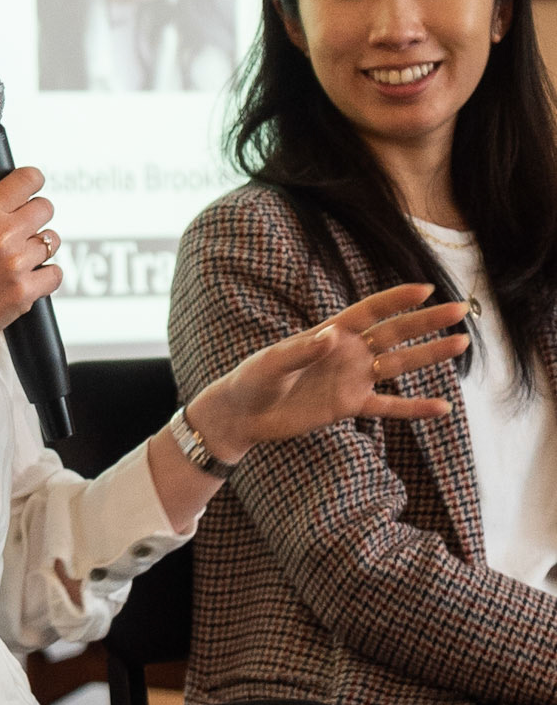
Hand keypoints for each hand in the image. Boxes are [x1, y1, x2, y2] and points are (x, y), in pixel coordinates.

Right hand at [0, 167, 62, 354]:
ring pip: (53, 240)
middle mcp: (2, 236)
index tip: (33, 186)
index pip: (26, 180)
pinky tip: (30, 276)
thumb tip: (7, 194)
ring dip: (40, 248)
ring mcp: (16, 265)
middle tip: (25, 228)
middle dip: (37, 215)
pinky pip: (55, 273)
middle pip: (45, 208)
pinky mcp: (24, 292)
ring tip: (21, 257)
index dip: (33, 180)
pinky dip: (46, 275)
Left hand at [192, 284, 469, 459]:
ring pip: (398, 364)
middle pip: (395, 333)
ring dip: (429, 356)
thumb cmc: (251, 380)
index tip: (426, 289)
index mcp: (330, 332)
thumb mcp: (270, 363)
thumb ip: (300, 351)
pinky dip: (414, 408)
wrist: (244, 415)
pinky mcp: (349, 405)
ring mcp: (352, 378)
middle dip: (427, 321)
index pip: (370, 311)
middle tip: (460, 309)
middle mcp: (348, 352)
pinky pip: (388, 406)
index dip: (396, 299)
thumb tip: (332, 337)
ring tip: (461, 344)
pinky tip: (442, 408)